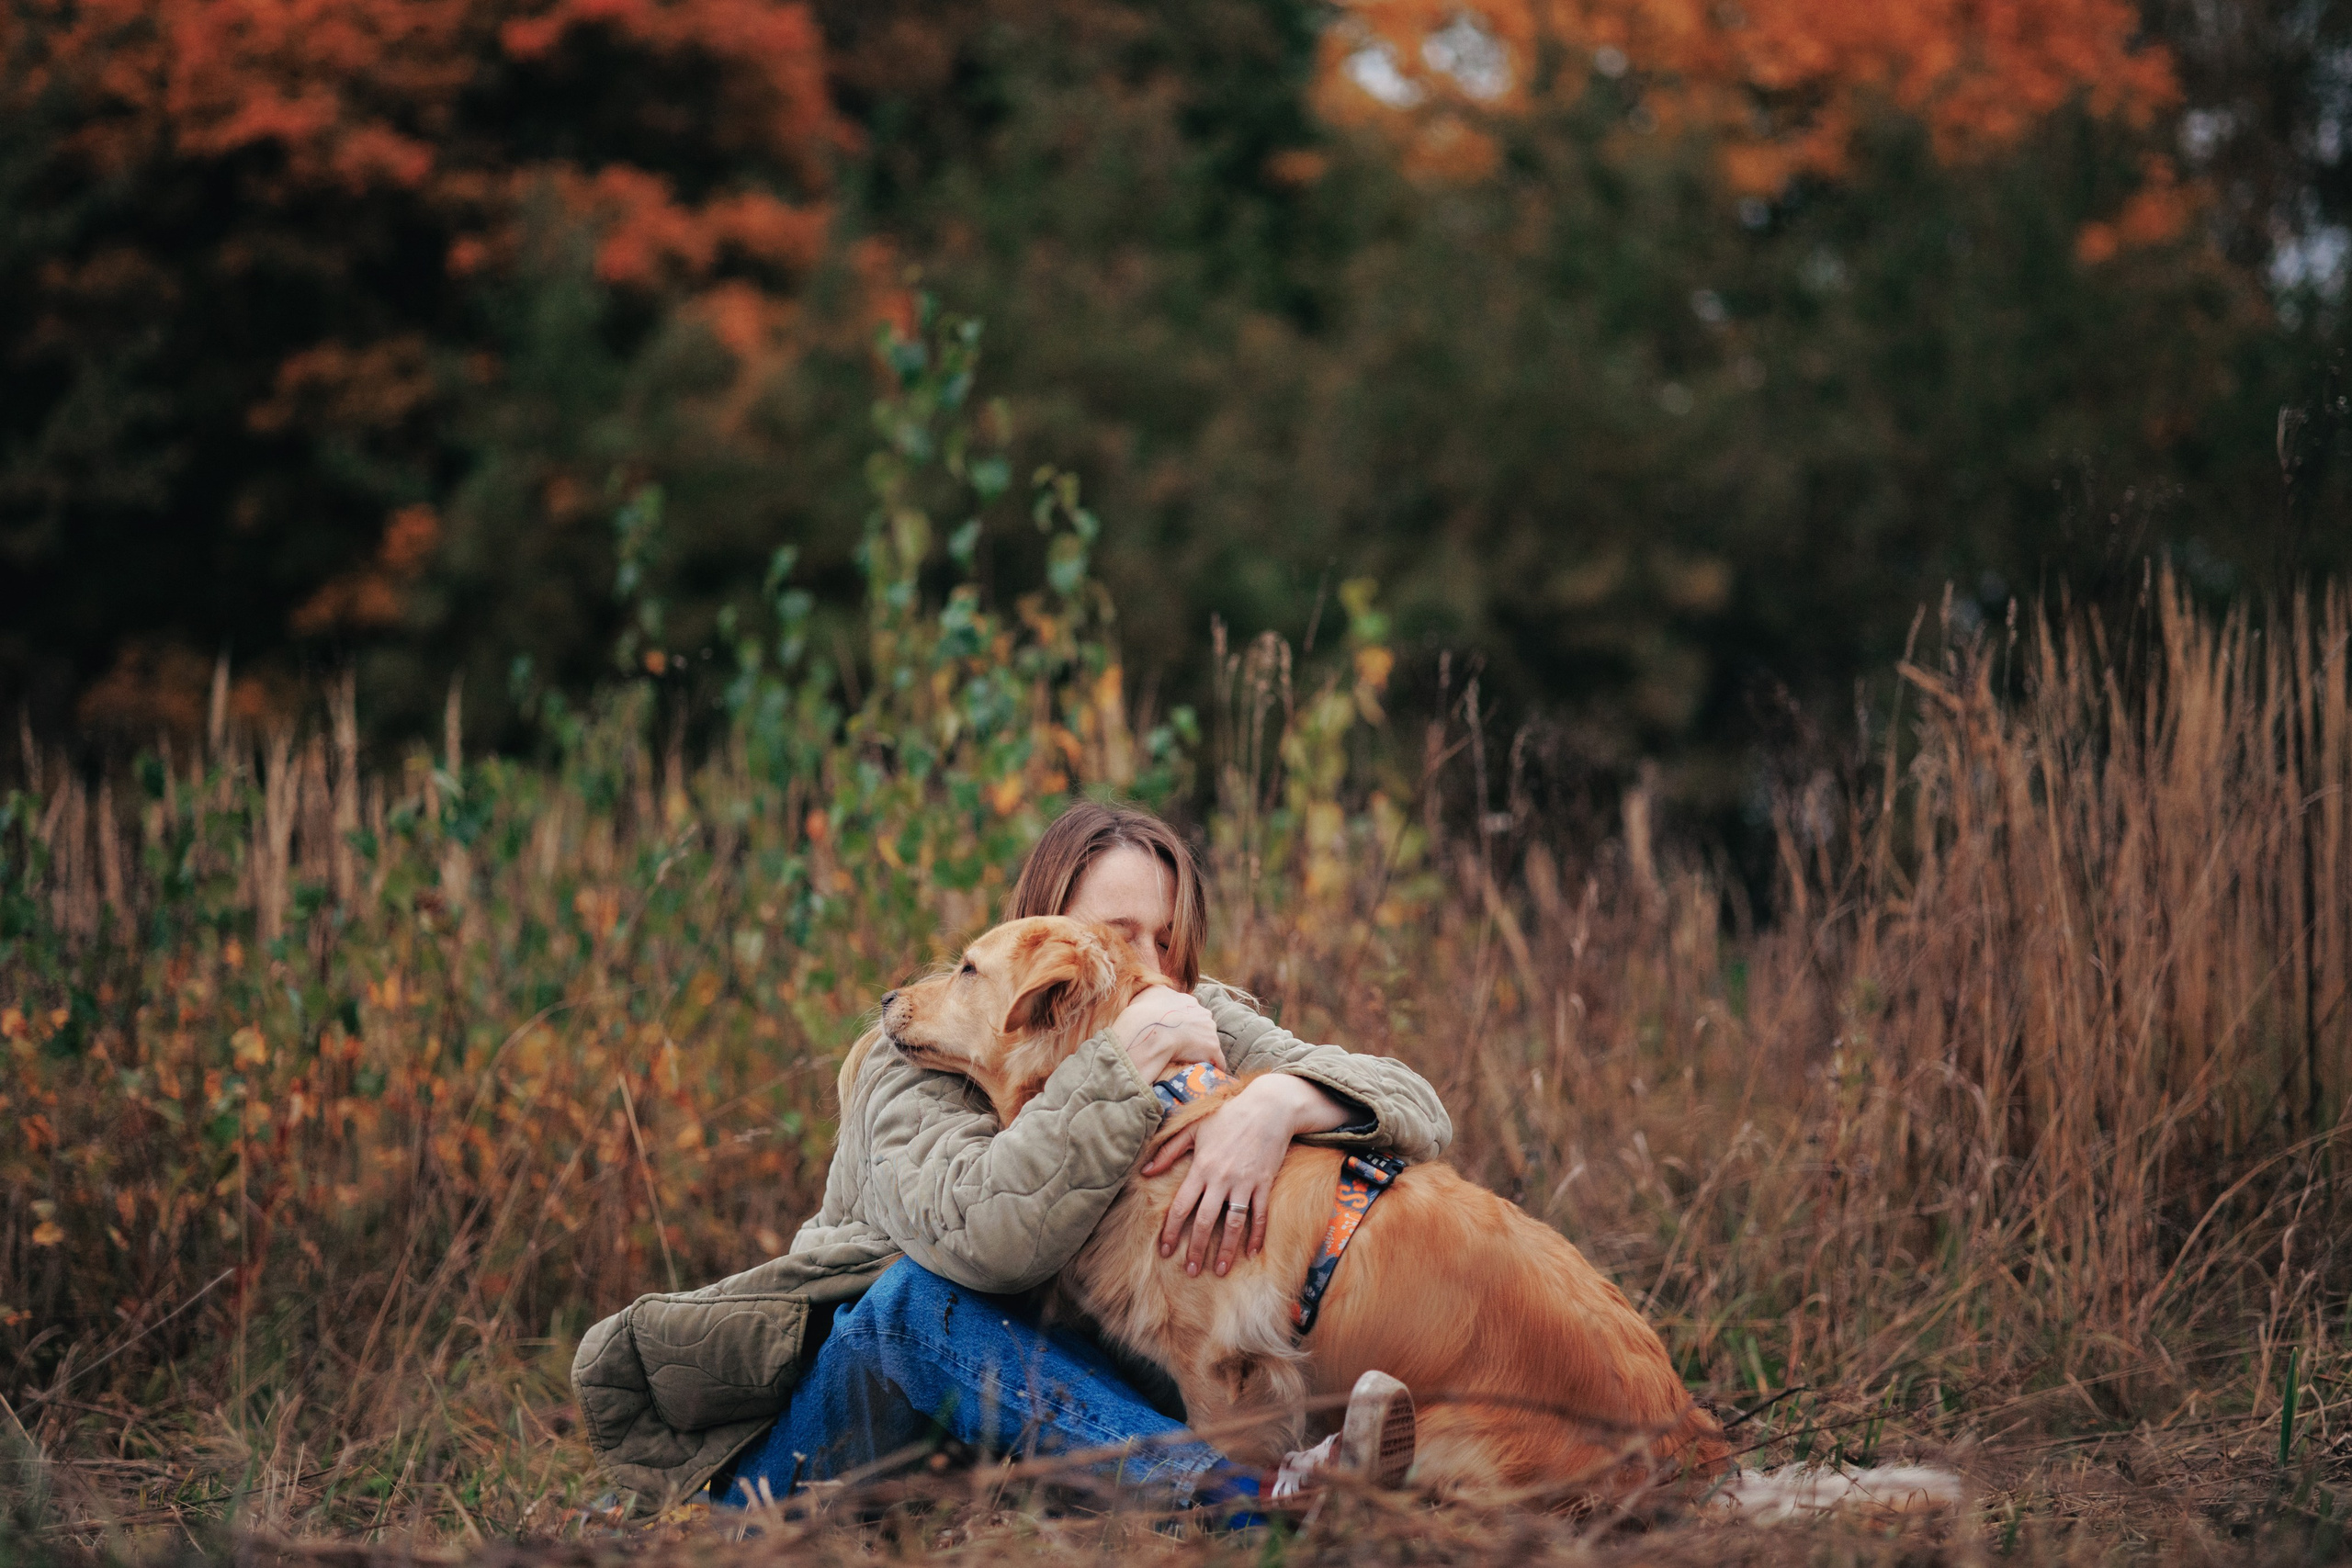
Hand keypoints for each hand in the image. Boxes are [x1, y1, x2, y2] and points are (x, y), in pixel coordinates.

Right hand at [1110, 986, 1224, 1083]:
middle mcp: (1201, 1011)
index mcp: (1186, 1000)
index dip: (1181, 1024)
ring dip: (1202, 1050)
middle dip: (1194, 1035)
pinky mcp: (1212, 1047)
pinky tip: (1206, 1075)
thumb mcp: (1148, 994)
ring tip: (1190, 1063)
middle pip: (1202, 1025)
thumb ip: (1157, 994)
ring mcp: (1208, 1029)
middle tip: (1180, 1048)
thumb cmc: (1143, 1014)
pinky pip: (1217, 1060)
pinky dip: (1212, 1066)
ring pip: (1209, 1041)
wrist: (1151, 1030)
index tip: (1174, 1034)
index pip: (1189, 1012)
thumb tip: (1155, 998)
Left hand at [1143, 1074, 1346, 1276]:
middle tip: (1191, 1270)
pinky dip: (1257, 1235)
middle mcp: (1221, 1179)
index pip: (1181, 1206)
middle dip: (1196, 1249)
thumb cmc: (1229, 1116)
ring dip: (1226, 1250)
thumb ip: (1168, 1150)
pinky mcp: (1264, 1184)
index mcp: (1201, 1167)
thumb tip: (1145, 1170)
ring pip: (1233, 1224)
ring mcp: (1245, 1183)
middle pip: (1205, 1221)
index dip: (1171, 1230)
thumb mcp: (1194, 1128)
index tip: (1165, 1250)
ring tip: (1221, 1270)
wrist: (1269, 1107)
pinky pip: (1259, 1215)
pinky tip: (1252, 1252)